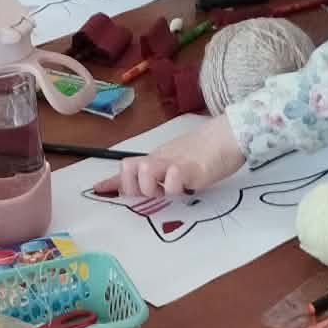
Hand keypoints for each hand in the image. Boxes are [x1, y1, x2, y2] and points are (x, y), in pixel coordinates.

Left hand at [98, 114, 244, 199]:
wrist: (230, 134)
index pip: (129, 168)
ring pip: (144, 174)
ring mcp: (175, 163)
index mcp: (157, 158)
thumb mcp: (180, 161)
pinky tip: (188, 187)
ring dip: (152, 188)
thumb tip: (154, 186)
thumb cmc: (208, 150)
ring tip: (171, 190)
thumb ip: (164, 173)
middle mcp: (161, 159)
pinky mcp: (191, 169)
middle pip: (129, 169)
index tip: (98, 189)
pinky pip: (173, 180)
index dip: (112, 181)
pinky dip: (174, 188)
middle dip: (132, 186)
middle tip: (152, 193)